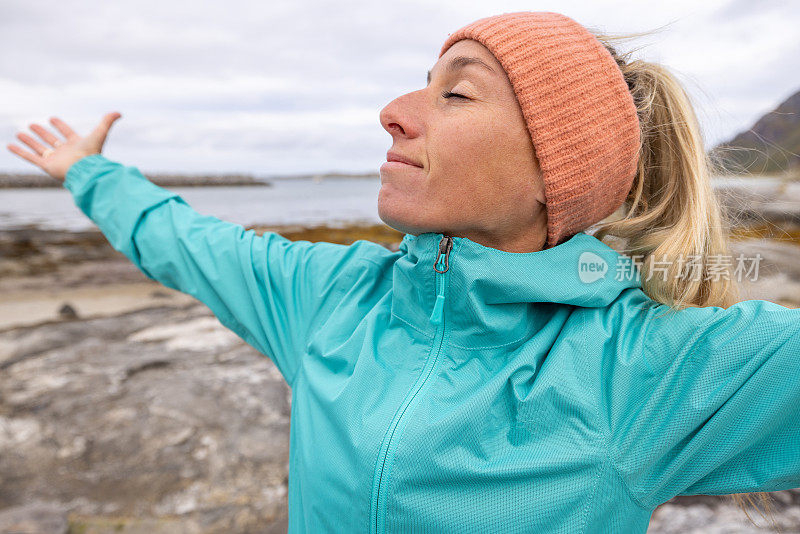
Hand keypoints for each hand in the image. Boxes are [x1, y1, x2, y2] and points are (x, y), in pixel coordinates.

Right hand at [6, 112, 122, 181]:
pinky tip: (9, 145)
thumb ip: (108, 122)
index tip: (52, 118)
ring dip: (29, 141)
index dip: (60, 126)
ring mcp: (56, 159)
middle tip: (32, 124)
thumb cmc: (92, 153)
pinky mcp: (47, 166)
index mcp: (77, 144)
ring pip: (39, 149)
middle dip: (42, 133)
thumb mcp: (100, 133)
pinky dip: (20, 151)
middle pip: (51, 141)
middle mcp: (65, 152)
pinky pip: (30, 158)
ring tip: (19, 133)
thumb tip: (119, 112)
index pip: (67, 133)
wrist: (85, 170)